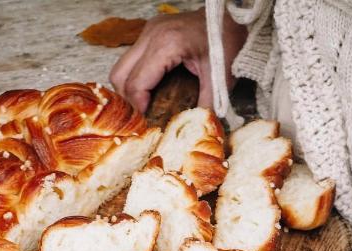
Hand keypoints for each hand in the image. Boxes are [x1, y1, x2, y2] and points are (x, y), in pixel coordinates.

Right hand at [110, 9, 245, 113]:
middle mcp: (151, 34)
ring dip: (129, 90)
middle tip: (142, 118)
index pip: (135, 84)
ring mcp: (149, 31)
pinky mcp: (150, 32)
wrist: (231, 18)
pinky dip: (135, 79)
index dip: (137, 108)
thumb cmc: (227, 42)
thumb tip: (192, 131)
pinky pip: (131, 60)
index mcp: (166, 44)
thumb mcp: (219, 79)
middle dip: (128, 101)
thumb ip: (204, 107)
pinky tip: (149, 91)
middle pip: (120, 75)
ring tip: (145, 107)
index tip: (145, 125)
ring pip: (121, 68)